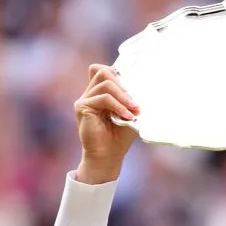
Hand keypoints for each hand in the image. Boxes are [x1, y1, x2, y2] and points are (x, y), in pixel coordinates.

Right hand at [73, 64, 139, 183]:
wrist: (108, 155)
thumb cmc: (120, 136)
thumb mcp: (131, 113)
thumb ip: (132, 98)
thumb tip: (143, 84)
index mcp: (100, 93)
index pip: (103, 70)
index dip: (118, 73)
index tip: (134, 89)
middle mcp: (90, 93)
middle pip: (104, 72)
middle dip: (124, 85)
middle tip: (135, 103)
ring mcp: (84, 99)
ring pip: (106, 83)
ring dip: (124, 96)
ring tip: (134, 111)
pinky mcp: (82, 107)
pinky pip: (104, 98)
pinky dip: (118, 106)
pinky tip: (126, 116)